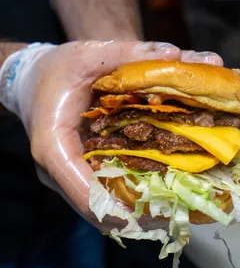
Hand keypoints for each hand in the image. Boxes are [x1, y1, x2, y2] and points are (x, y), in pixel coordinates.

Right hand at [0, 40, 222, 231]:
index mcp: (54, 143)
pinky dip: (128, 195)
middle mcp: (59, 168)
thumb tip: (175, 54)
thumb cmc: (57, 68)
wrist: (35, 78)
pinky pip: (103, 191)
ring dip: (135, 209)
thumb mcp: (91, 54)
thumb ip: (130, 53)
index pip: (82, 190)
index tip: (155, 215)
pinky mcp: (78, 169)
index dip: (117, 209)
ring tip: (171, 208)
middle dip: (135, 214)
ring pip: (101, 205)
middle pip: (96, 207)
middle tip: (174, 214)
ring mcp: (68, 173)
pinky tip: (156, 190)